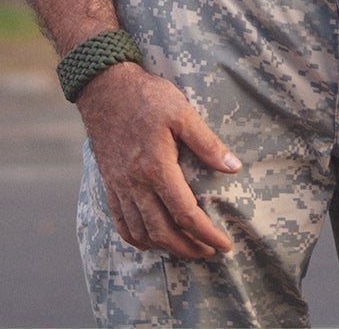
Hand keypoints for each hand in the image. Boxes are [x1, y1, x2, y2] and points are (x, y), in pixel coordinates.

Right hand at [76, 60, 241, 258]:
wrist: (105, 87)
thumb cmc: (146, 97)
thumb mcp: (182, 112)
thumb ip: (207, 143)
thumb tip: (233, 167)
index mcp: (157, 168)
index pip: (186, 214)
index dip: (207, 234)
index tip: (225, 245)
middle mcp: (136, 184)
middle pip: (163, 232)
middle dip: (189, 248)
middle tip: (208, 252)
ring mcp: (120, 186)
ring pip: (141, 232)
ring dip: (165, 247)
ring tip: (185, 247)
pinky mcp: (110, 183)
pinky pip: (121, 222)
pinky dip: (137, 238)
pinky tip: (150, 239)